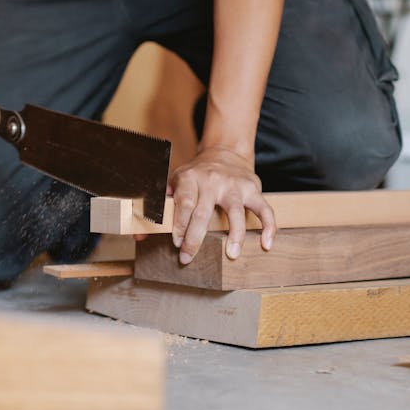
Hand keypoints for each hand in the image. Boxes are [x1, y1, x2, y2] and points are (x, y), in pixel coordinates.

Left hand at [169, 146, 276, 263]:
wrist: (225, 152)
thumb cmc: (197, 174)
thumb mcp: (175, 181)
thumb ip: (161, 204)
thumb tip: (141, 233)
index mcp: (190, 178)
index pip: (184, 203)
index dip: (179, 225)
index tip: (177, 243)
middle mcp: (212, 180)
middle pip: (203, 213)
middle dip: (195, 239)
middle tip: (188, 258)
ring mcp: (234, 185)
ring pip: (236, 212)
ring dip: (235, 236)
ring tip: (232, 255)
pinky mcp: (253, 189)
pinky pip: (264, 209)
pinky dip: (268, 227)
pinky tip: (266, 245)